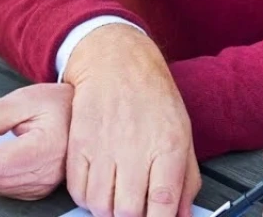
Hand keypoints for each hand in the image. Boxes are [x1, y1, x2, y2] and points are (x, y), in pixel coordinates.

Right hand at [63, 24, 199, 216]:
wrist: (116, 60)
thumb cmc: (152, 94)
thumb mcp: (182, 131)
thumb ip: (186, 178)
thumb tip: (184, 215)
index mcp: (168, 143)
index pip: (163, 202)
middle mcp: (135, 146)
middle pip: (128, 210)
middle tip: (135, 212)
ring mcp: (104, 144)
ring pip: (100, 205)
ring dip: (108, 210)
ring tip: (116, 198)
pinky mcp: (79, 142)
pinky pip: (77, 189)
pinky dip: (86, 197)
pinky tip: (98, 186)